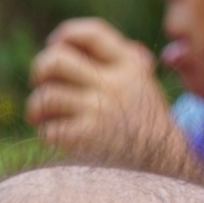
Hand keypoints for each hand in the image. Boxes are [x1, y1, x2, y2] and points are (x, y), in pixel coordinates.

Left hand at [26, 19, 195, 172]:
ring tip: (40, 117)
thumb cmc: (148, 126)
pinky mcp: (88, 139)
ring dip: (37, 108)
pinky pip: (50, 129)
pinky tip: (56, 139)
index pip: (92, 33)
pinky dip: (47, 134)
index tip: (54, 43)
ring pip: (47, 96)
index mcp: (130, 67)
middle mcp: (114, 85)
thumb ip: (119, 60)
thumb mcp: (144, 86)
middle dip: (40, 69)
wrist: (166, 169)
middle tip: (42, 84)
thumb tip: (82, 41)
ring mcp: (100, 111)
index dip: (67, 34)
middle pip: (56, 59)